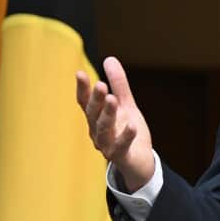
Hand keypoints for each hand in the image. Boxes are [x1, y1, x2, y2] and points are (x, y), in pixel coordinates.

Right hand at [75, 56, 153, 190]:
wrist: (140, 162)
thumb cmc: (128, 132)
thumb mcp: (126, 105)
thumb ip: (119, 85)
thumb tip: (109, 58)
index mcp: (96, 118)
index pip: (85, 102)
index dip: (82, 89)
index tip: (80, 73)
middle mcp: (97, 131)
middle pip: (93, 114)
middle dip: (96, 100)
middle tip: (101, 85)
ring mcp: (107, 145)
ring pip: (103, 130)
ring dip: (107, 115)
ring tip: (113, 99)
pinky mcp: (121, 156)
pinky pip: (121, 146)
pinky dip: (126, 136)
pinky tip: (132, 125)